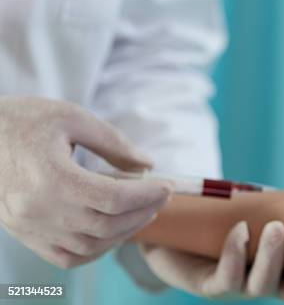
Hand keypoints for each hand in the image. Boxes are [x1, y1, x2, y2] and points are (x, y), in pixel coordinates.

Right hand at [0, 96, 172, 267]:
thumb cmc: (24, 120)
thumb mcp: (73, 117)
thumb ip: (114, 143)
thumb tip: (148, 165)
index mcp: (50, 177)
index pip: (113, 199)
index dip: (148, 195)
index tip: (168, 185)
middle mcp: (37, 209)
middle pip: (106, 225)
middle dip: (142, 213)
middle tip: (161, 197)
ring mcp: (28, 226)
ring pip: (89, 247)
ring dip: (123, 233)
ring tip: (142, 212)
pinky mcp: (23, 233)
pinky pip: (66, 257)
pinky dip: (96, 249)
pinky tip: (113, 230)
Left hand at [140, 221, 283, 303]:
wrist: (180, 234)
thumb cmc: (234, 218)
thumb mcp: (270, 209)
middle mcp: (273, 281)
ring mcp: (243, 286)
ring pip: (263, 286)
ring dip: (270, 257)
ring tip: (273, 227)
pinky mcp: (212, 285)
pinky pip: (227, 277)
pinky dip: (236, 254)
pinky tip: (240, 231)